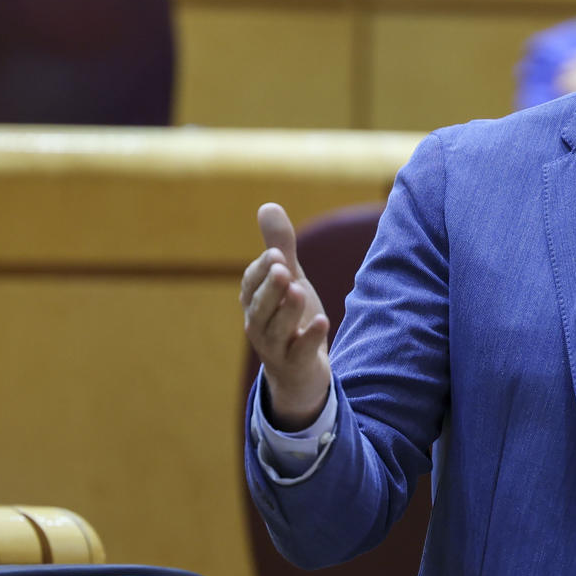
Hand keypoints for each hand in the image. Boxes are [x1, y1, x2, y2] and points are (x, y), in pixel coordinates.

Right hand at [241, 203, 331, 429]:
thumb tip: (267, 205)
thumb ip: (280, 245)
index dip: (263, 269)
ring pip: (277, 329)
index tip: (278, 253)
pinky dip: (310, 337)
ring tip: (298, 290)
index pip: (252, 283)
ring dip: (287, 309)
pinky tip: (323, 321)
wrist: (300, 370)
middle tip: (283, 267)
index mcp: (254, 302)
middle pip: (260, 306)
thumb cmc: (290, 317)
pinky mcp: (296, 364)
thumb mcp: (288, 279)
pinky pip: (300, 352)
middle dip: (270, 287)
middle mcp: (259, 325)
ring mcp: (275, 347)